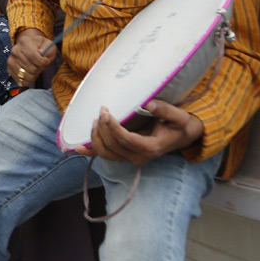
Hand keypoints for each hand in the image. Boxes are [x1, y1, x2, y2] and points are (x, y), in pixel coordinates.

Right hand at [8, 28, 55, 87]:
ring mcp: (11, 60)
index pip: (33, 56)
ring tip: (36, 69)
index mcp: (25, 41)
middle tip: (40, 65)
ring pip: (26, 76)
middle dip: (39, 69)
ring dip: (34, 75)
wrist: (30, 47)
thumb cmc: (41, 47)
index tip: (46, 61)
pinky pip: (21, 81)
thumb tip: (40, 54)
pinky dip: (28, 80)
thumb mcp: (49, 45)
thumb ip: (47, 49)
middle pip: (31, 68)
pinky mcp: (9, 69)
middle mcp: (15, 50)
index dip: (42, 62)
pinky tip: (30, 74)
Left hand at [78, 100, 203, 162]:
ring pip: (106, 152)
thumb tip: (149, 103)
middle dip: (102, 128)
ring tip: (96, 119)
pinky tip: (78, 147)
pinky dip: (90, 151)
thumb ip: (165, 110)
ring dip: (96, 137)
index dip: (113, 127)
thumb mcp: (179, 117)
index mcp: (151, 148)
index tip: (106, 112)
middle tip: (102, 110)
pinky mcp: (124, 155)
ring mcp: (130, 158)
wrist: (181, 137)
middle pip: (112, 146)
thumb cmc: (180, 125)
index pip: (126, 140)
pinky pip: (105, 155)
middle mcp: (139, 157)